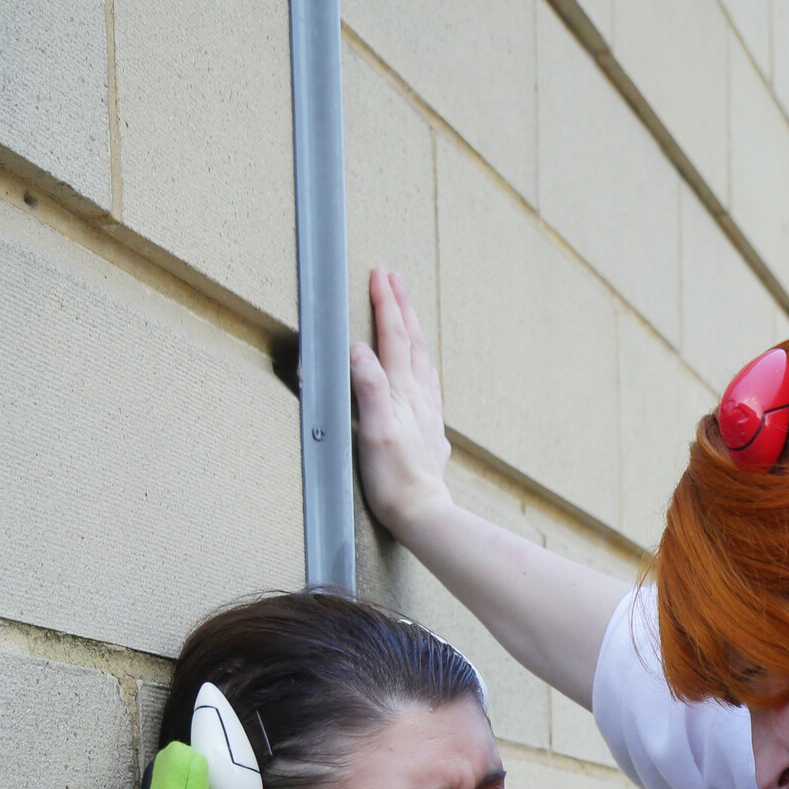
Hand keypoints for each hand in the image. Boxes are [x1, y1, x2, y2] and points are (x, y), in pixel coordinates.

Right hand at [350, 268, 452, 536]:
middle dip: (402, 307)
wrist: (424, 514)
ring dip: (414, 331)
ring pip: (423, 361)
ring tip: (407, 312)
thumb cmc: (394, 480)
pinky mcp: (430, 432)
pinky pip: (429, 386)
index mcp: (402, 393)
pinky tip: (423, 371)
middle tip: (393, 277)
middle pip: (413, 343)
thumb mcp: (374, 432)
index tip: (380, 274)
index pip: (394, 338)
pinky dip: (422, 365)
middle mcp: (419, 398)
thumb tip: (358, 348)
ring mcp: (428, 414)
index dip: (386, 305)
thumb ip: (369, 388)